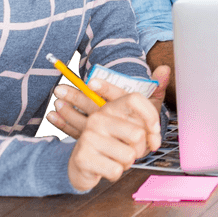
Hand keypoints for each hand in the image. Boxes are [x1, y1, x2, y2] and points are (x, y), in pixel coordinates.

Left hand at [47, 66, 170, 138]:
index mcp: (131, 112)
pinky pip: (77, 132)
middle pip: (96, 108)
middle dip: (77, 98)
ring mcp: (104, 133)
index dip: (106, 89)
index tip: (92, 81)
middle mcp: (116, 123)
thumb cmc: (146, 124)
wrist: (141, 149)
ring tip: (55, 101)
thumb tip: (165, 68)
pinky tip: (52, 116)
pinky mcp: (95, 141)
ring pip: (84, 122)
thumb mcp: (154, 105)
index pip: (120, 97)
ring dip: (68, 112)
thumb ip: (159, 85)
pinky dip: (64, 124)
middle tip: (60, 89)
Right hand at [66, 81, 162, 191]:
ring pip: (129, 155)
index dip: (150, 116)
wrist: (82, 166)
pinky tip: (106, 167)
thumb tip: (166, 67)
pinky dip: (116, 173)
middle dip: (141, 149)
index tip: (154, 131)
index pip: (134, 98)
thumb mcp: (135, 119)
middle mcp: (98, 118)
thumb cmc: (114, 142)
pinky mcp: (83, 157)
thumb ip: (154, 96)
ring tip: (116, 158)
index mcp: (110, 107)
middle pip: (137, 134)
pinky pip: (116, 170)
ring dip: (127, 163)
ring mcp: (88, 137)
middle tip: (132, 151)